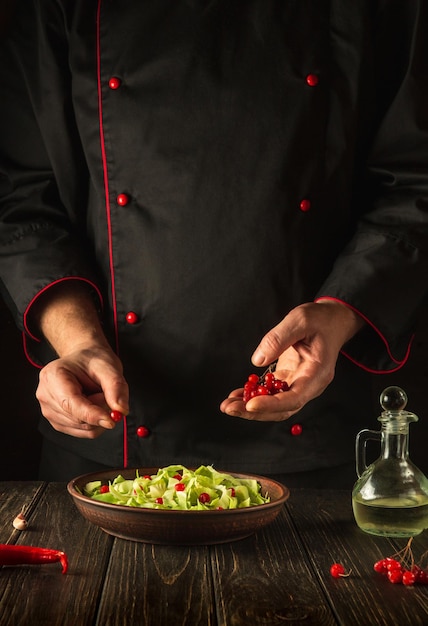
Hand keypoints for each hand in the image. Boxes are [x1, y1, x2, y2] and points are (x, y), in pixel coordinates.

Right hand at [36, 342, 128, 437]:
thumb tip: (121, 410)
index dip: (91, 415)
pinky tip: (92, 404)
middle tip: (107, 393)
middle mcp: (46, 395)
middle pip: (78, 418)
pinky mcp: (58, 422)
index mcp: (53, 376)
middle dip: (100, 410)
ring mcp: (49, 411)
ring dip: (98, 415)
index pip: (70, 404)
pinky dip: (95, 421)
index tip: (111, 421)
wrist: (84, 360)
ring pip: (83, 428)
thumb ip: (115, 387)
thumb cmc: (93, 360)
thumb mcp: (108, 367)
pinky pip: (83, 432)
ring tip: (97, 394)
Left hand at [220, 300, 362, 421]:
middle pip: (282, 409)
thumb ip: (279, 338)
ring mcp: (299, 384)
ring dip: (251, 408)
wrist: (332, 320)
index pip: (295, 398)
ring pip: (275, 405)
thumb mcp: (300, 320)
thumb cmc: (320, 319)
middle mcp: (310, 384)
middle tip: (230, 408)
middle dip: (255, 412)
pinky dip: (254, 397)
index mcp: (317, 373)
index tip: (250, 405)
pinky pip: (271, 394)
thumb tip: (258, 360)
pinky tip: (237, 395)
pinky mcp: (289, 379)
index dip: (271, 404)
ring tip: (228, 405)